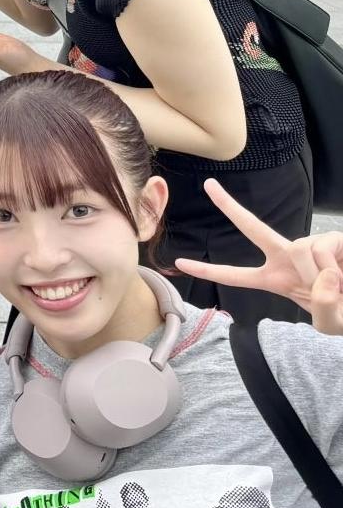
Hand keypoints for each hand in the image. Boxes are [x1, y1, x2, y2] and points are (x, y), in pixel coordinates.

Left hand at [174, 180, 342, 334]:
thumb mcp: (329, 323)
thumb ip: (321, 307)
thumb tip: (322, 274)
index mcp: (276, 279)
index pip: (236, 276)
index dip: (208, 272)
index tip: (179, 262)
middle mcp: (288, 257)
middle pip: (253, 228)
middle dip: (229, 206)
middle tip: (207, 185)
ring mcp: (309, 245)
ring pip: (300, 249)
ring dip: (318, 273)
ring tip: (334, 284)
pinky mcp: (333, 237)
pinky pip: (321, 249)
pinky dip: (333, 267)